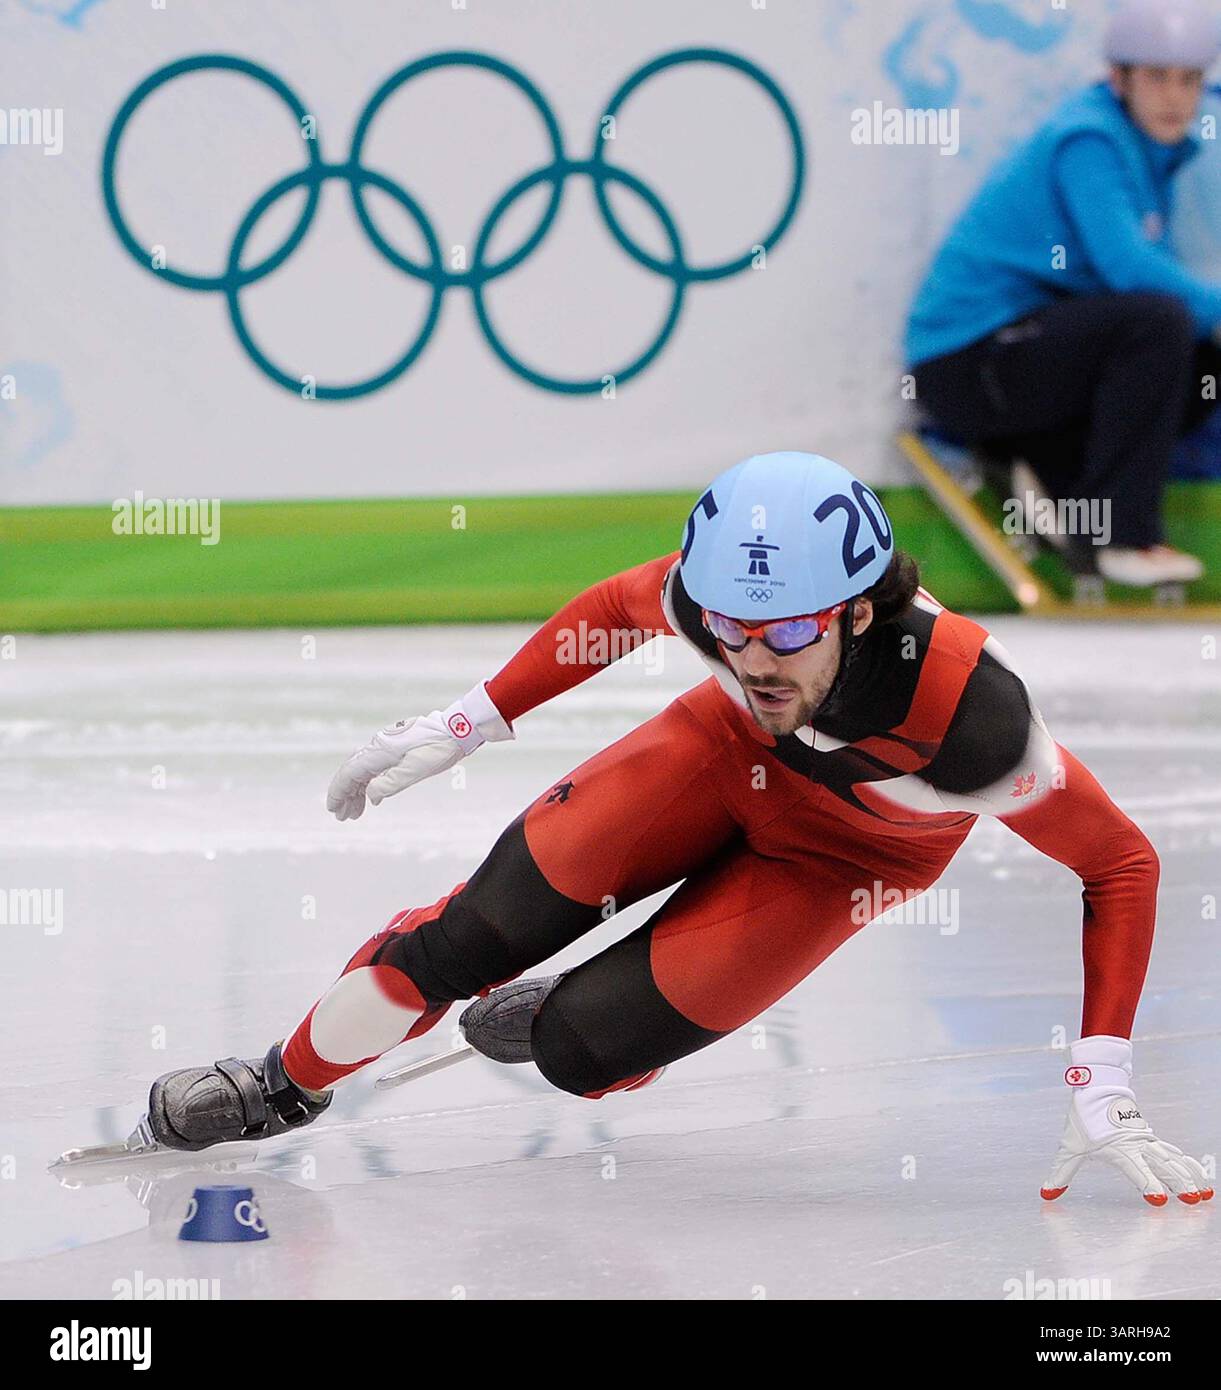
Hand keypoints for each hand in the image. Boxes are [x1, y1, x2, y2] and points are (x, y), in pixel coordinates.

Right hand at [326, 680, 512, 820]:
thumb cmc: (438, 750)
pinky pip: (374, 766)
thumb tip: (369, 795)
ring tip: (356, 812)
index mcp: (379, 752)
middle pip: (352, 772)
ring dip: (356, 791)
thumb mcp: (415, 771)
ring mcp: (385, 746)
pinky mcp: (395, 748)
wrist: (456, 730)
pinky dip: (369, 782)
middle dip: (345, 795)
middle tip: (344, 816)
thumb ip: (389, 784)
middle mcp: (377, 746)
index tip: (333, 809)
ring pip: (363, 770)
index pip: (349, 773)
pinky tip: (371, 795)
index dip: (338, 792)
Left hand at [1041, 1036, 1213, 1205]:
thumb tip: (1046, 1194)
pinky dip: (1186, 1162)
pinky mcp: (1150, 1137)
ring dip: (1189, 1176)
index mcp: (1120, 1150)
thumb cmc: (1083, 1119)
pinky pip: (1172, 1151)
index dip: (1148, 1185)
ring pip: (1173, 1160)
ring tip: (1204, 1193)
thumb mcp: (1069, 1148)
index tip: (1160, 1200)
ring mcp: (1147, 1141)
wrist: (1096, 1087)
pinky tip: (1198, 1173)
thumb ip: (1061, 1174)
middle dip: (1179, 1184)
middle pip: (1163, 1167)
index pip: (1138, 1172)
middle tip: (1192, 1200)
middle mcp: (1138, 1146)